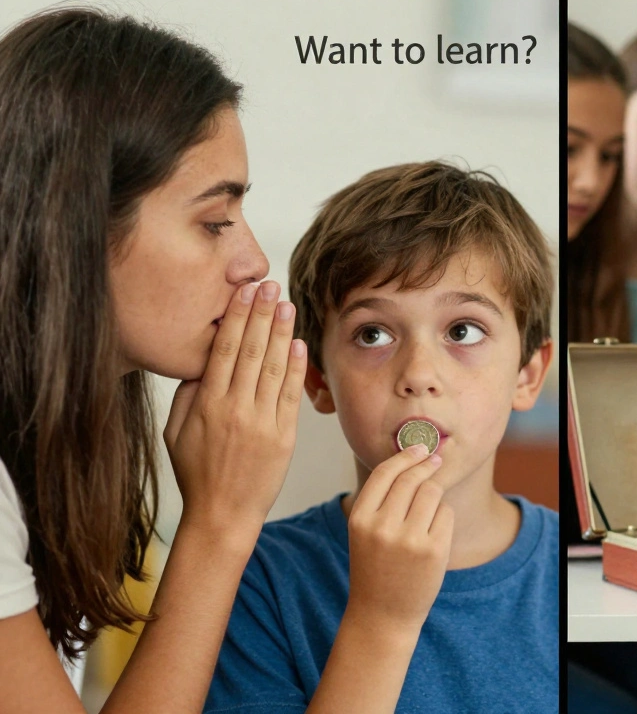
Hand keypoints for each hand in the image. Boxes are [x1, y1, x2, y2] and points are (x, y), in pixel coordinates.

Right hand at [164, 281, 306, 533]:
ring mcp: (262, 422)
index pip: (225, 350)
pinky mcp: (284, 437)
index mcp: (207, 405)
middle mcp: (235, 409)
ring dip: (282, 333)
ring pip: (274, 368)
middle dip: (262, 314)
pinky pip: (291, 395)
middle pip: (251, 351)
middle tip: (271, 285)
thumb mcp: (175, 433)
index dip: (236, 317)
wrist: (223, 513)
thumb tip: (201, 363)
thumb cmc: (197, 473)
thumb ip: (187, 396)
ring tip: (288, 305)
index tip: (244, 292)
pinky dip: (297, 369)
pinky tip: (299, 344)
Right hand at [347, 445, 453, 628]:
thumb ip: (383, 499)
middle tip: (436, 459)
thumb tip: (415, 458)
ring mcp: (409, 539)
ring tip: (428, 512)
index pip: (385, 472)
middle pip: (412, 478)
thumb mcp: (365, 531)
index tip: (420, 448)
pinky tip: (434, 534)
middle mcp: (382, 526)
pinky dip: (444, 518)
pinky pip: (446, 514)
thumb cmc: (376, 567)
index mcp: (359, 519)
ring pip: (432, 493)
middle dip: (426, 465)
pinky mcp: (434, 551)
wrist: (382, 614)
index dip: (405, 456)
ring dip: (435, 495)